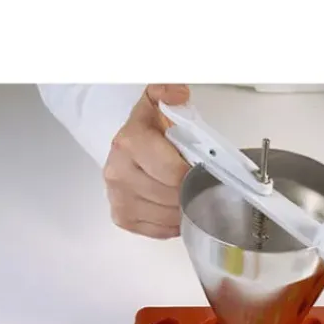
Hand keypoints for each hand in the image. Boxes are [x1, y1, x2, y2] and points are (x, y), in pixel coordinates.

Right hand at [103, 84, 190, 237]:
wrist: (127, 145)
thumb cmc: (150, 130)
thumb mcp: (158, 104)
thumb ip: (169, 93)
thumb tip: (177, 93)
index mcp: (130, 143)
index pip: (175, 173)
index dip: (197, 175)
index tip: (205, 171)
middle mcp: (118, 172)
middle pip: (174, 197)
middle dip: (192, 191)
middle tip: (199, 182)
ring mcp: (118, 198)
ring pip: (169, 216)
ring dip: (184, 208)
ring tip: (187, 193)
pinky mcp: (122, 218)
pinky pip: (159, 230)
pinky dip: (173, 222)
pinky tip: (174, 206)